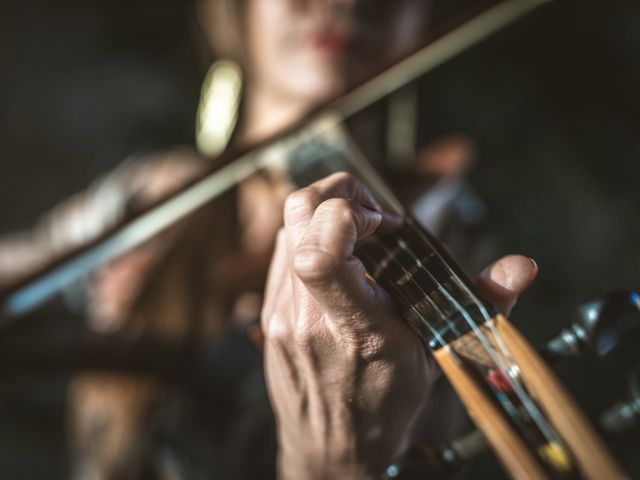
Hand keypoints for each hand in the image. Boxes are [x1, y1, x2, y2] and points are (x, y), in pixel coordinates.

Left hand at [261, 172, 536, 478]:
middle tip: (372, 216)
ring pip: (287, 227)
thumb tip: (524, 267)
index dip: (349, 213)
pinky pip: (282, 252)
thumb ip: (483, 305)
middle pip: (299, 214)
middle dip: (339, 192)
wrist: (333, 447)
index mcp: (357, 327)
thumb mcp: (440, 356)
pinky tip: (338, 260)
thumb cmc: (387, 403)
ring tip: (358, 237)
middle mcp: (307, 317)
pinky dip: (310, 236)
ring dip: (324, 214)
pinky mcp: (268, 314)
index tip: (384, 225)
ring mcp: (281, 314)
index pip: (320, 252)